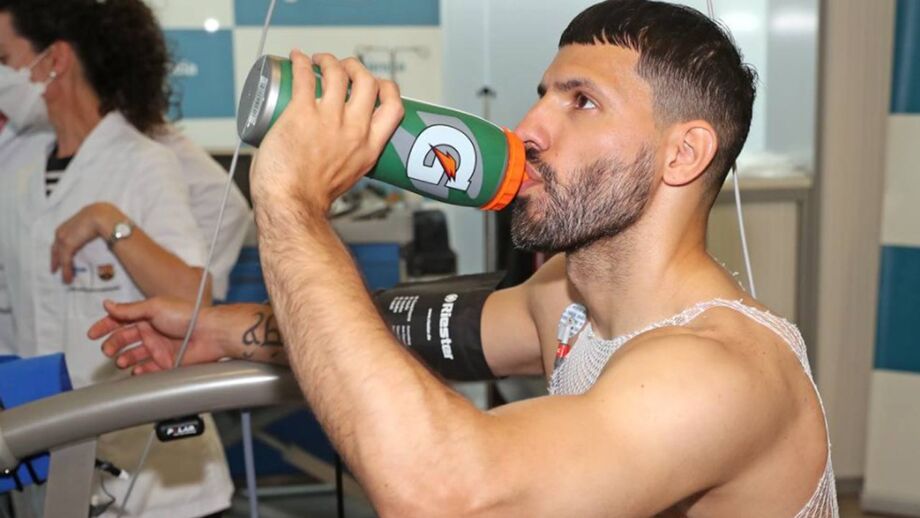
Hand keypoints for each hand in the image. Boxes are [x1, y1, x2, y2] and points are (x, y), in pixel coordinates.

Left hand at [51, 202, 121, 282]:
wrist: (103, 216)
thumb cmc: (104, 217)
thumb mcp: (97, 223)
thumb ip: (97, 229)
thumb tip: (105, 235)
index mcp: (70, 224)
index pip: (61, 238)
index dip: (60, 248)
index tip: (60, 256)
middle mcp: (63, 230)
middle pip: (55, 248)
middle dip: (56, 259)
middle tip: (55, 269)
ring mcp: (63, 238)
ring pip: (60, 256)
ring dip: (62, 269)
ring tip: (65, 279)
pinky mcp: (67, 245)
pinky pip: (65, 261)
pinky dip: (66, 271)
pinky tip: (68, 279)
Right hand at [88, 297, 227, 373]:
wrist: (209, 333)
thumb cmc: (188, 316)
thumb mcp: (154, 307)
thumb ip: (129, 309)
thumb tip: (108, 304)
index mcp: (148, 315)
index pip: (120, 320)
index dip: (105, 326)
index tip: (92, 334)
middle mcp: (153, 331)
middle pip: (125, 339)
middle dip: (112, 345)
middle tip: (108, 350)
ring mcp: (159, 347)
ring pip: (134, 355)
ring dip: (124, 359)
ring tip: (121, 362)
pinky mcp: (167, 362)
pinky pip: (148, 369)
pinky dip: (139, 371)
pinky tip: (135, 371)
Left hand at [250, 50, 404, 218]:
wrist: (289, 205)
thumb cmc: (308, 199)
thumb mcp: (346, 177)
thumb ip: (346, 158)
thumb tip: (334, 148)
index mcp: (369, 148)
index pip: (393, 108)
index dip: (388, 88)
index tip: (377, 84)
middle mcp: (354, 131)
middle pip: (368, 82)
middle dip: (357, 67)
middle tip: (344, 69)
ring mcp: (329, 120)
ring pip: (339, 73)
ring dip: (330, 60)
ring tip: (319, 60)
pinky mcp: (302, 113)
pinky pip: (306, 77)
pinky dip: (302, 62)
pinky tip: (297, 58)